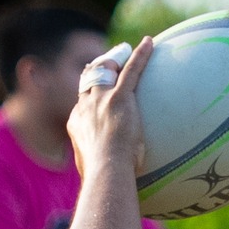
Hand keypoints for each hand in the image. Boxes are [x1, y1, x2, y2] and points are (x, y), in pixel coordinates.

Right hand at [68, 38, 152, 181]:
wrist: (107, 169)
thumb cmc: (103, 177)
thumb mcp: (93, 171)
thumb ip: (96, 170)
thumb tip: (102, 185)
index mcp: (77, 123)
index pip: (82, 102)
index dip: (89, 95)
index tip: (96, 92)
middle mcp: (85, 106)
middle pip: (89, 80)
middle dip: (97, 69)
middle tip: (108, 62)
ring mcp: (102, 99)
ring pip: (106, 69)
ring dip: (115, 59)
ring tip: (126, 50)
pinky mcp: (120, 97)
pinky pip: (132, 70)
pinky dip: (141, 55)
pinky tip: (151, 43)